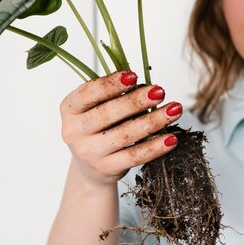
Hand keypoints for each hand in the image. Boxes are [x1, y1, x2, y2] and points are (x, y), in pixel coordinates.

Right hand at [59, 71, 182, 187]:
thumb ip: (112, 95)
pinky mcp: (107, 169)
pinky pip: (135, 156)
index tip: (134, 75)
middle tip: (160, 91)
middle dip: (137, 101)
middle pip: (108, 114)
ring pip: (125, 135)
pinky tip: (171, 138)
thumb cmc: (97, 128)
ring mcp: (89, 153)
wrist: (90, 167)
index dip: (111, 84)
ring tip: (174, 110)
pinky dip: (155, 147)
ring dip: (153, 121)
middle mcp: (74, 132)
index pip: (88, 93)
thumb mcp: (94, 108)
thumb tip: (146, 85)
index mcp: (69, 109)